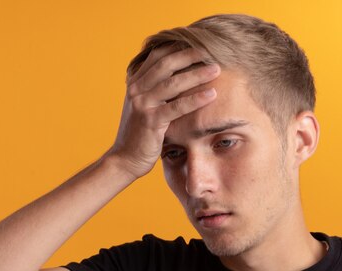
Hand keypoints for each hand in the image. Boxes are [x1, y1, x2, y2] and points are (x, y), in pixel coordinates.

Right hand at [108, 45, 220, 178]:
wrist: (125, 158)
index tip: (198, 42)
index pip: (157, 55)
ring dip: (197, 74)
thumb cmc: (140, 133)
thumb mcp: (144, 106)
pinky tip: (212, 95)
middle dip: (190, 55)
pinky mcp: (151, 121)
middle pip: (166, 64)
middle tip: (211, 50)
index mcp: (135, 82)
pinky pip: (177, 107)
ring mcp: (142, 104)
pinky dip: (196, 99)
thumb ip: (154, 90)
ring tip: (216, 69)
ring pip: (173, 83)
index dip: (177, 46)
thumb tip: (178, 76)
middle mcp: (136, 89)